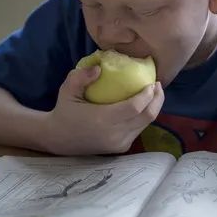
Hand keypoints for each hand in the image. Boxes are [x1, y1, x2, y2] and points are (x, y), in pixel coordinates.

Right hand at [43, 65, 163, 155]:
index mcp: (102, 120)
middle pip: (147, 117)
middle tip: (157, 85)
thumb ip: (80, 77)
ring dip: (153, 108)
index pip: (135, 108)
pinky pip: (139, 130)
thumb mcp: (66, 90)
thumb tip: (99, 67)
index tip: (152, 82)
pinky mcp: (121, 148)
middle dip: (157, 100)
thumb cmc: (64, 111)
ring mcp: (119, 143)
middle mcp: (114, 134)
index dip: (148, 95)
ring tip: (153, 93)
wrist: (58, 139)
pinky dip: (144, 117)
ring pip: (146, 124)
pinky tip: (144, 106)